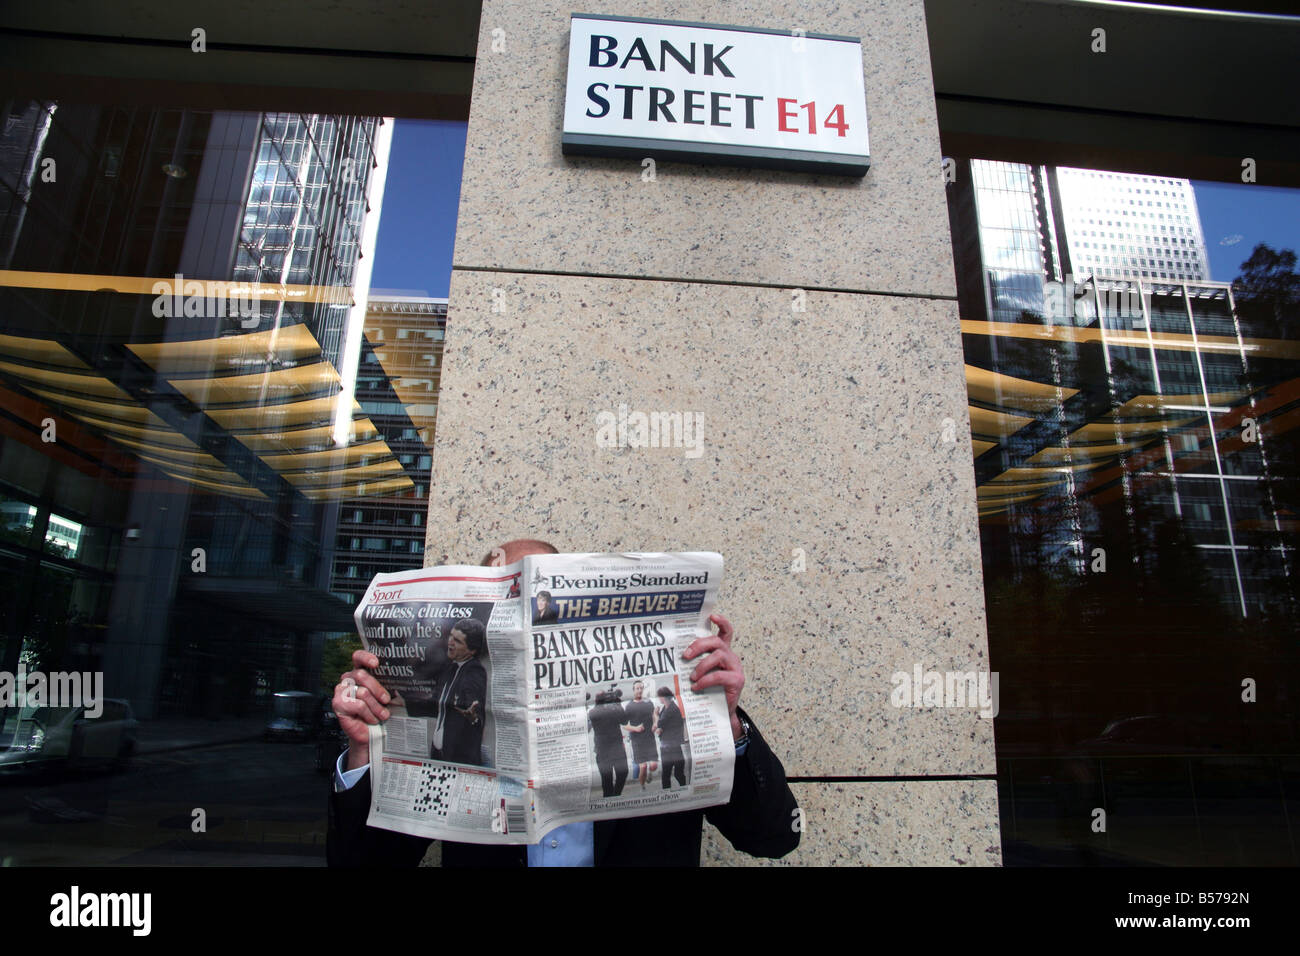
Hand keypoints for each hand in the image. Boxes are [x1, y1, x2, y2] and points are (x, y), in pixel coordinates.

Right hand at [333, 649, 391, 770]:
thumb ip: (386, 683)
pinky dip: (368, 714)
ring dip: (376, 706)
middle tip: (387, 700)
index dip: (366, 657)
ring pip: (363, 692)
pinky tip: (370, 719)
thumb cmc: (378, 711)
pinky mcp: (338, 704)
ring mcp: (341, 691)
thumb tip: (401, 673)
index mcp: (359, 672)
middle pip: (362, 675)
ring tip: (381, 714)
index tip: (376, 663)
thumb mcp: (384, 695)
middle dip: (378, 689)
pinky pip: (359, 705)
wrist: (371, 733)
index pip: (358, 657)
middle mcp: (348, 679)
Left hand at [684, 613, 744, 740]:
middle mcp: (731, 657)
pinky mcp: (737, 680)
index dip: (721, 622)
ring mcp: (736, 668)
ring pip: (718, 656)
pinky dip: (705, 680)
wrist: (721, 712)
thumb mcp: (702, 673)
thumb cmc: (709, 690)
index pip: (726, 632)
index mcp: (723, 652)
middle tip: (685, 655)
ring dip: (701, 665)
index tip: (713, 616)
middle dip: (699, 645)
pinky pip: (719, 675)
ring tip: (691, 677)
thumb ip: (695, 663)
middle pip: (716, 642)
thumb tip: (674, 657)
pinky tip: (697, 686)